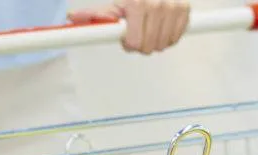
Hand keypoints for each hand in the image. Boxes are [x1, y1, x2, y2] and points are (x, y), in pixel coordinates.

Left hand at [69, 0, 190, 54]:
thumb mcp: (116, 2)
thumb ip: (95, 14)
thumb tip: (72, 18)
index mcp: (137, 4)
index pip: (134, 43)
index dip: (129, 44)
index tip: (128, 39)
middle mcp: (157, 5)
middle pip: (148, 48)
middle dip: (141, 44)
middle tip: (138, 32)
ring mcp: (174, 8)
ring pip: (163, 45)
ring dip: (155, 42)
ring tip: (149, 28)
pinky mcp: (185, 11)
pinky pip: (176, 38)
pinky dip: (168, 37)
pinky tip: (161, 26)